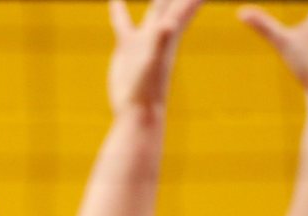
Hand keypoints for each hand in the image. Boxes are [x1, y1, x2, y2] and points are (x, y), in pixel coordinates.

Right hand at [107, 0, 205, 116]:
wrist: (137, 112)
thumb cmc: (147, 90)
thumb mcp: (154, 61)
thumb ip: (161, 41)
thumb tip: (167, 25)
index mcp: (170, 29)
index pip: (187, 2)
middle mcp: (162, 29)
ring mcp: (145, 36)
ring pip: (152, 4)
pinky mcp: (128, 45)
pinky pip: (123, 20)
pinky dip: (119, 8)